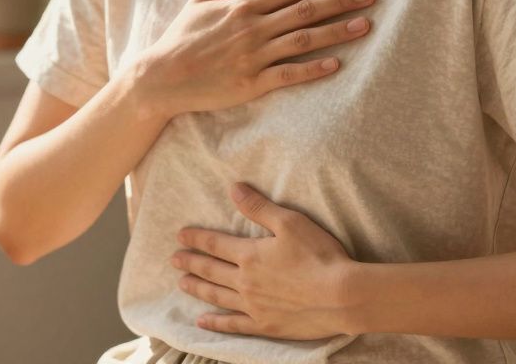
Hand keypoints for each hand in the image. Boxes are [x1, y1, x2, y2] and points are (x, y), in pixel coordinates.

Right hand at [132, 0, 377, 119]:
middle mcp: (253, 29)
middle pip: (306, 11)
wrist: (161, 77)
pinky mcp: (252, 84)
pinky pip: (289, 74)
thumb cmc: (182, 36)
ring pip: (304, 40)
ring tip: (366, 25)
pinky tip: (337, 63)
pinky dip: (314, 69)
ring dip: (337, 32)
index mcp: (244, 6)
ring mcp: (254, 57)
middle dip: (341, 1)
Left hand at [170, 182, 359, 339]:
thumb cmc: (319, 255)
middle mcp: (245, 281)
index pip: (215, 244)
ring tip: (182, 283)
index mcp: (250, 255)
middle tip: (173, 259)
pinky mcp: (265, 326)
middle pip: (211, 270)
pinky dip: (216, 324)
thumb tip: (233, 188)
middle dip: (190, 263)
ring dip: (197, 288)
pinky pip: (233, 325)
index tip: (180, 236)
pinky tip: (202, 322)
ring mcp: (254, 306)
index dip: (196, 239)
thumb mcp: (290, 222)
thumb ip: (258, 207)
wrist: (342, 296)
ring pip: (217, 296)